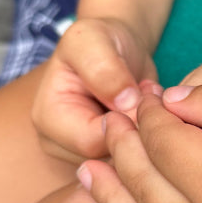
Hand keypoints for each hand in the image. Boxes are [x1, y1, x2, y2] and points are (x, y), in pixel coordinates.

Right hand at [32, 17, 157, 162]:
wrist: (118, 48)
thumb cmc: (100, 41)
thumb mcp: (93, 40)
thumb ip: (104, 68)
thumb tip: (125, 101)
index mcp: (49, 120)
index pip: (91, 142)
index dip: (125, 121)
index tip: (141, 94)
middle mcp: (62, 146)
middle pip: (110, 157)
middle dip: (138, 127)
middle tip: (149, 95)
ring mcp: (86, 156)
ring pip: (128, 162)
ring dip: (148, 133)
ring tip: (148, 100)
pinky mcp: (110, 157)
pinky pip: (138, 161)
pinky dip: (152, 138)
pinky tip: (152, 115)